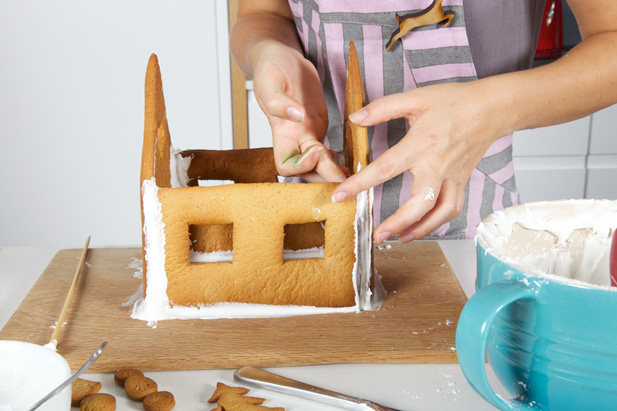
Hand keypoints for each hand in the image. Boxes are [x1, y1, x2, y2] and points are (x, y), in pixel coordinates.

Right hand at [251, 41, 345, 181]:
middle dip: (325, 174)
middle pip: (308, 169)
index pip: (286, 165)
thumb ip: (279, 101)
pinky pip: (328, 149)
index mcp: (280, 131)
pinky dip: (339, 157)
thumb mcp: (268, 81)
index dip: (301, 165)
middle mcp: (294, 138)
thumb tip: (296, 115)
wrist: (281, 58)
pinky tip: (351, 159)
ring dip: (334, 170)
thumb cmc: (270, 69)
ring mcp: (307, 133)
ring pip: (320, 163)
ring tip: (352, 172)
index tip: (317, 151)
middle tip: (344, 175)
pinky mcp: (319, 125)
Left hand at [332, 81, 501, 242]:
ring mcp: (451, 176)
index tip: (340, 195)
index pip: (384, 169)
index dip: (360, 183)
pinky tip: (423, 227)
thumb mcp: (414, 98)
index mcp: (421, 144)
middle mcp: (437, 165)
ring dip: (420, 229)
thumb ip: (382, 108)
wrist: (491, 108)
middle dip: (397, 222)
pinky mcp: (461, 181)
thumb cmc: (454, 101)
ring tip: (399, 238)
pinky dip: (438, 222)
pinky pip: (452, 208)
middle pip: (419, 202)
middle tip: (377, 233)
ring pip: (439, 212)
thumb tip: (355, 117)